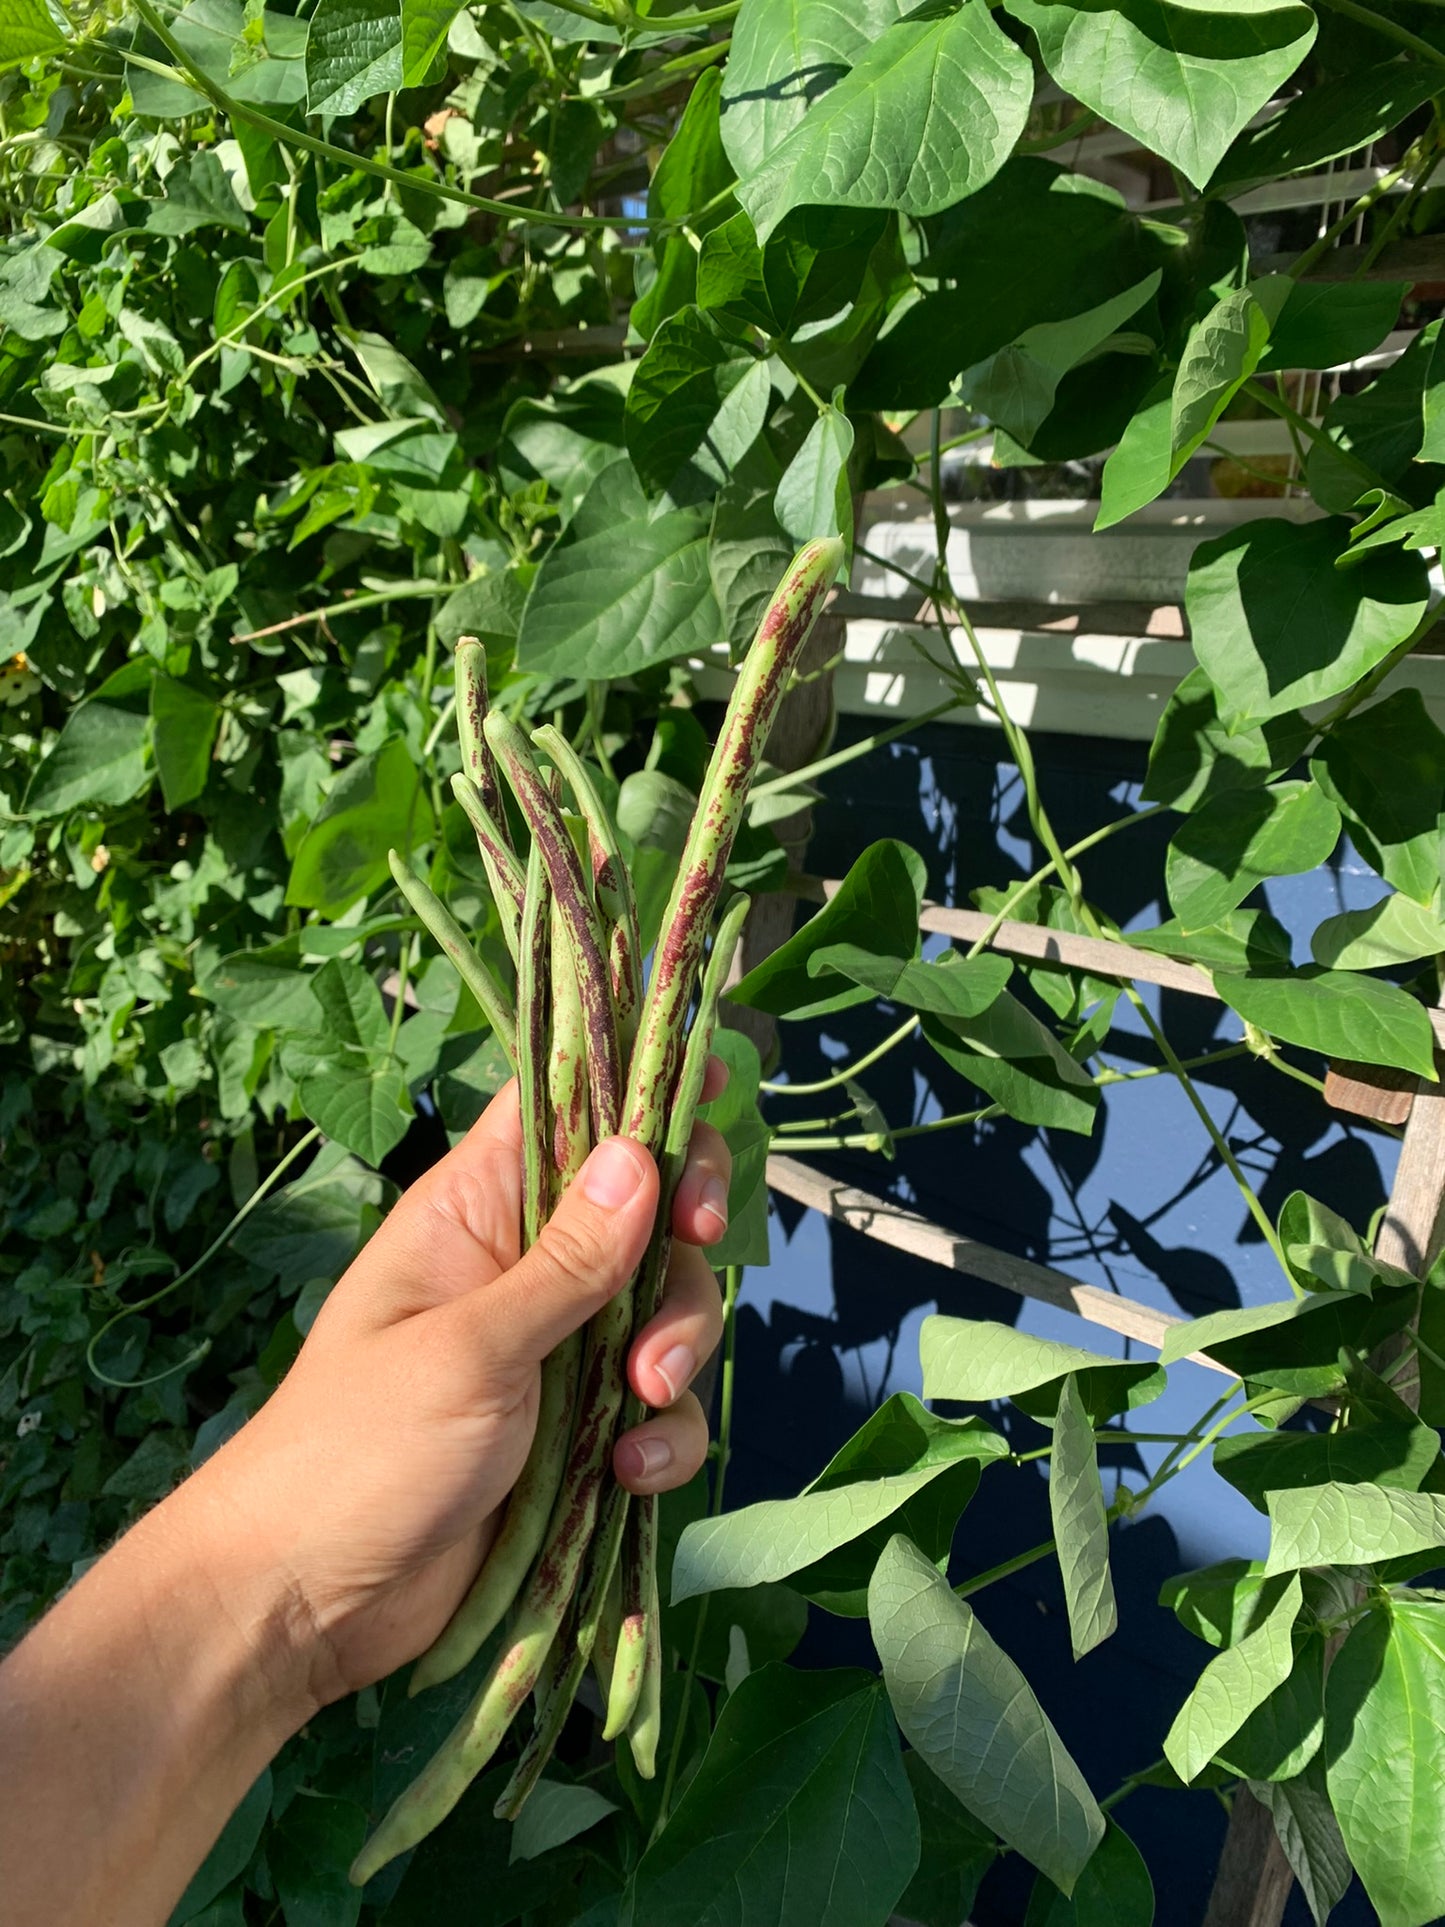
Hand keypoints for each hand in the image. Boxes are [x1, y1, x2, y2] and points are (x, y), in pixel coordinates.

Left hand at [176, 1075, 730, 1717]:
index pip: (564, 1108)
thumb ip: (565, 1260)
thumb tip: (639, 1151)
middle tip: (700, 1238)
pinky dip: (663, 1436)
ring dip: (678, 1346)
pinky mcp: (579, 1434)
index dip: (639, 1081)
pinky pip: (657, 1410)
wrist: (308, 1604)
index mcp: (475, 1211)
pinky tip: (631, 1474)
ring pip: (665, 1310)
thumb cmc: (357, 1450)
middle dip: (682, 1231)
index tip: (717, 1071)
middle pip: (644, 1208)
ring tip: (642, 1401)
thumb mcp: (467, 1347)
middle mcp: (523, 1267)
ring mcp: (556, 1352)